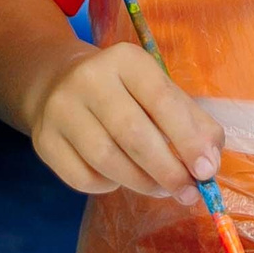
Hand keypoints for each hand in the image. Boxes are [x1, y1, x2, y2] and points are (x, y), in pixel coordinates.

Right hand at [28, 41, 225, 200]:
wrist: (57, 82)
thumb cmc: (123, 91)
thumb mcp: (158, 90)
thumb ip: (191, 122)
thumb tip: (209, 164)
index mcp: (126, 60)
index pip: (161, 100)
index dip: (187, 138)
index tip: (206, 170)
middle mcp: (89, 79)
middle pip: (133, 134)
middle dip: (167, 170)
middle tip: (188, 192)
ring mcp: (61, 110)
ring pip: (107, 160)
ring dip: (142, 183)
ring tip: (160, 188)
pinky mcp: (44, 140)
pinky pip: (83, 178)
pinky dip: (109, 187)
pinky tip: (120, 179)